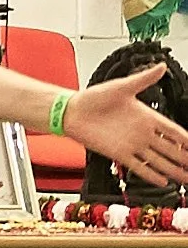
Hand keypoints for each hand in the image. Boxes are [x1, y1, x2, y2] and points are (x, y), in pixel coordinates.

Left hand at [63, 65, 187, 187]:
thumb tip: (161, 66)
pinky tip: (164, 182)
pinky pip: (139, 166)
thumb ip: (143, 79)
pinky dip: (152, 175)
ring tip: (187, 178)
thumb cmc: (93, 97)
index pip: (174, 131)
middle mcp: (142, 133)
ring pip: (159, 161)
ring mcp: (132, 145)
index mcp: (146, 117)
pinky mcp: (119, 154)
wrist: (71, 111)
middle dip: (185, 158)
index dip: (187, 140)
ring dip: (174, 170)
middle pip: (171, 149)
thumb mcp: (121, 87)